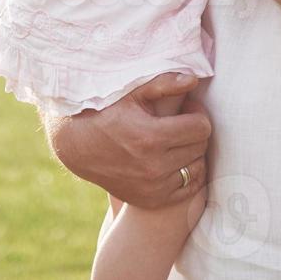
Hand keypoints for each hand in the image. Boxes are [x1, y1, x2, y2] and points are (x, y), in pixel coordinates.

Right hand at [42, 73, 211, 208]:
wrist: (79, 147)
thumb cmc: (107, 113)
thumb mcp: (133, 93)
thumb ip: (164, 84)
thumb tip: (193, 80)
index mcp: (151, 137)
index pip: (201, 127)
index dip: (197, 114)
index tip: (187, 110)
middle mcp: (154, 166)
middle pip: (200, 147)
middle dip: (194, 131)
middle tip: (181, 123)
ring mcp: (153, 187)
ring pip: (197, 169)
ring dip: (192, 153)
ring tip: (177, 141)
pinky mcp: (151, 200)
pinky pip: (188, 190)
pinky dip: (187, 175)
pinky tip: (176, 160)